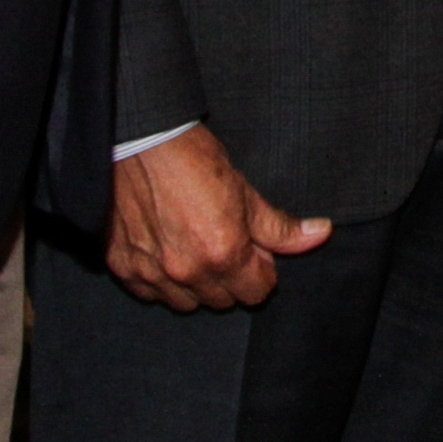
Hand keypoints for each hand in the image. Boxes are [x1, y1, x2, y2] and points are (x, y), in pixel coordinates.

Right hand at [105, 123, 328, 312]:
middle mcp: (186, 271)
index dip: (261, 270)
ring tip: (193, 247)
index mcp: (223, 253)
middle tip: (224, 243)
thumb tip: (320, 234)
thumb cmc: (192, 158)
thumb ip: (279, 226)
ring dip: (195, 284)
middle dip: (230, 278)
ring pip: (185, 303)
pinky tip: (165, 251)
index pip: (257, 292)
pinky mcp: (122, 266)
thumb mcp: (244, 190)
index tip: (254, 250)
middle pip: (223, 300)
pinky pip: (149, 293)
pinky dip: (159, 280)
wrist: (138, 138)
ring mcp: (151, 272)